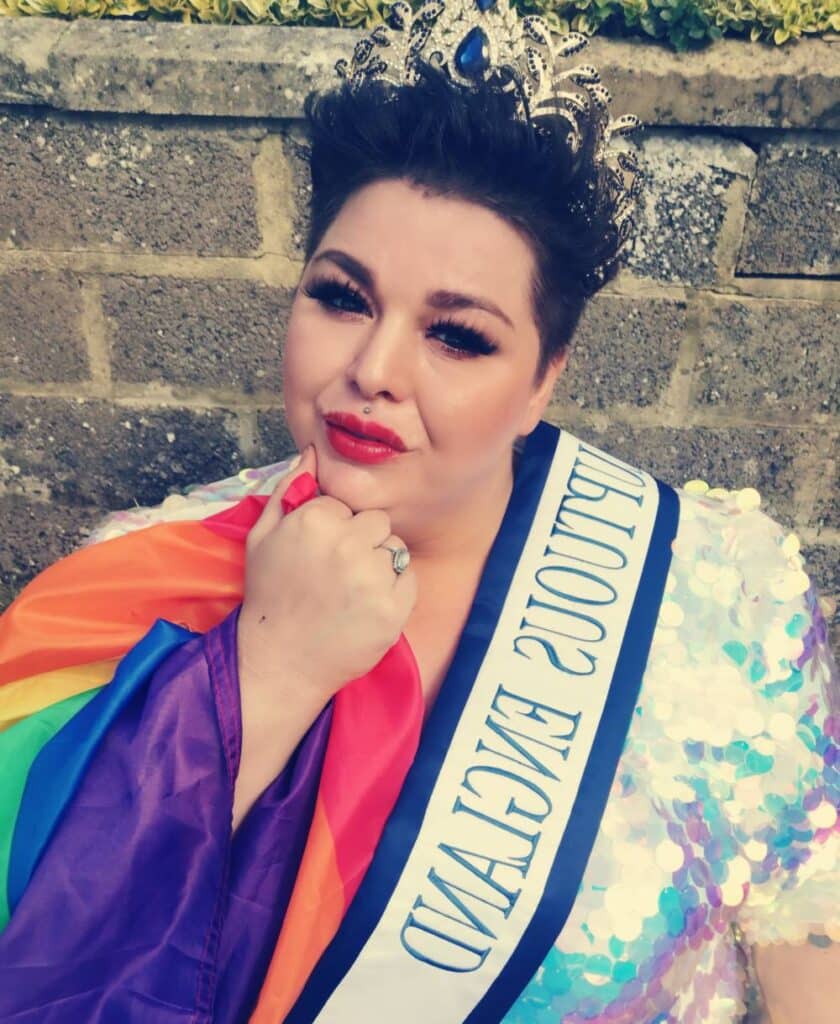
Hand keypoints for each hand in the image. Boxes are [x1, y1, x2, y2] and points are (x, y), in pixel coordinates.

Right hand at [237, 445, 417, 708]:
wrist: (279, 661)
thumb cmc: (269, 596)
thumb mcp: (262, 536)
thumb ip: (290, 489)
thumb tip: (313, 452)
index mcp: (315, 521)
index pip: (347, 505)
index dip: (334, 528)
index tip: (319, 553)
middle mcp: (347, 545)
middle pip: (378, 523)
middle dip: (362, 542)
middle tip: (338, 572)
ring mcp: (374, 578)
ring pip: (396, 550)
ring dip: (380, 565)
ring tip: (351, 591)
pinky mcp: (394, 609)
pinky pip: (409, 579)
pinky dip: (394, 592)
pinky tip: (365, 607)